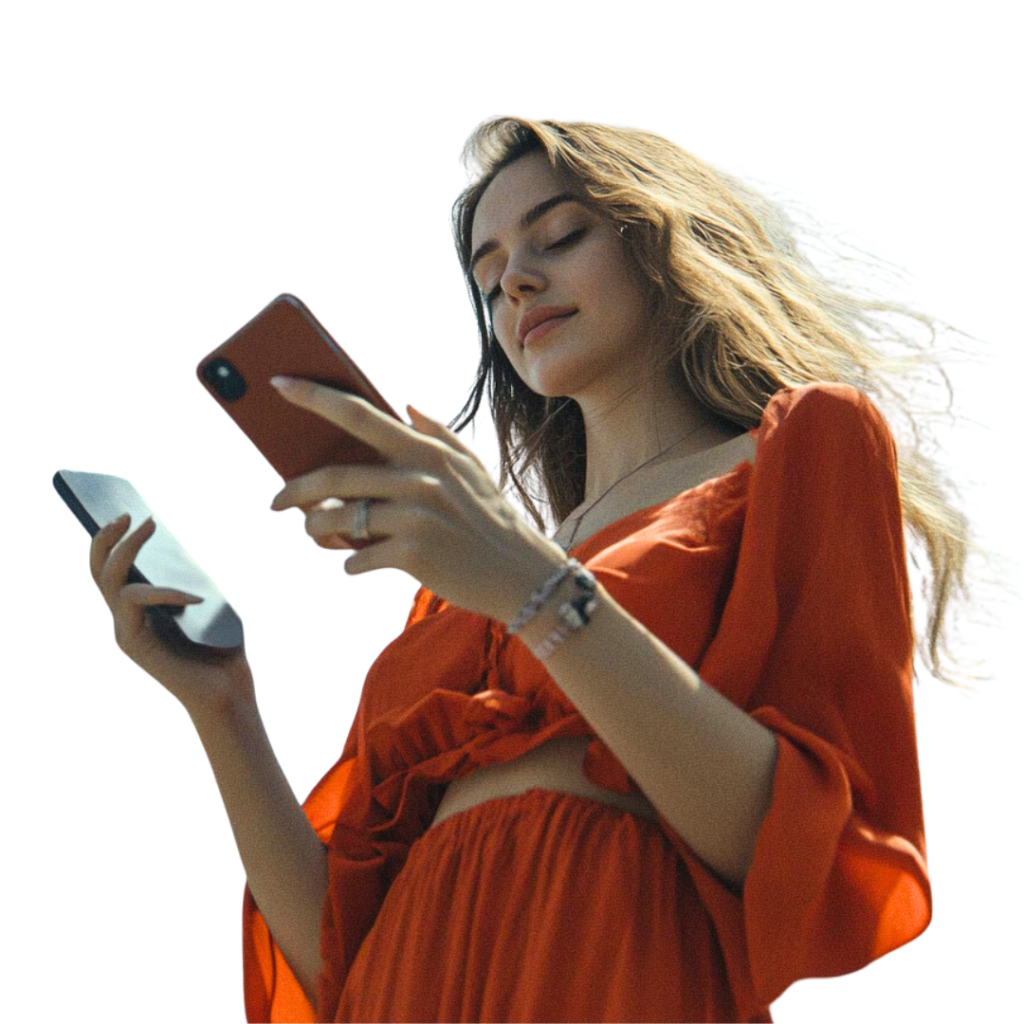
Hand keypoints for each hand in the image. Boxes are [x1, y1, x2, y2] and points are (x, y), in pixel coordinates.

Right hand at [89, 514, 257, 718]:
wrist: (228, 689)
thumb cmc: (223, 645)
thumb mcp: (211, 601)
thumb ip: (193, 577)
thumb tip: (188, 545)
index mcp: (142, 609)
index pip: (115, 571)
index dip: (115, 541)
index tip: (127, 511)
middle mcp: (126, 619)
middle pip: (99, 571)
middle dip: (107, 538)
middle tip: (126, 514)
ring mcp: (126, 631)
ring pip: (110, 581)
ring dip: (128, 548)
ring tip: (150, 526)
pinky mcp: (133, 644)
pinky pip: (136, 602)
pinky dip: (165, 591)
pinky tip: (195, 594)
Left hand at [268, 379, 566, 623]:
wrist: (522, 573)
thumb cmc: (493, 521)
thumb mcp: (474, 469)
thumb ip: (439, 435)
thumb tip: (406, 407)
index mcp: (428, 451)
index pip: (360, 414)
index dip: (315, 396)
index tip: (278, 382)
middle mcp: (420, 478)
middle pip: (337, 475)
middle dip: (296, 488)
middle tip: (276, 500)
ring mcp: (416, 516)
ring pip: (342, 518)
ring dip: (317, 530)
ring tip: (315, 536)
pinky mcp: (414, 553)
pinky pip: (360, 557)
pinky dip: (350, 564)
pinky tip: (355, 565)